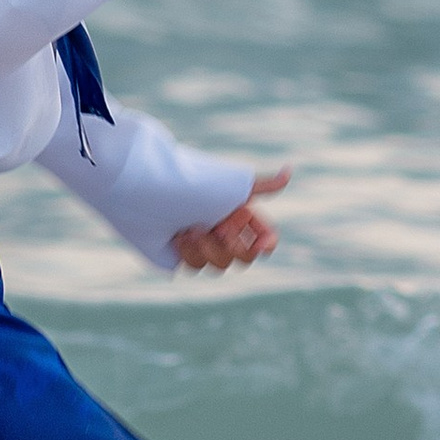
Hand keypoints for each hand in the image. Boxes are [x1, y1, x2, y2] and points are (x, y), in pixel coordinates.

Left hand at [171, 167, 289, 273]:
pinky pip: (193, 267)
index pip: (264, 238)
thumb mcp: (234, 184)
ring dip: (206, 250)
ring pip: (218, 266)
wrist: (149, 189)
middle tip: (216, 230)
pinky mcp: (178, 253)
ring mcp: (200, 241)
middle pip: (243, 258)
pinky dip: (187, 254)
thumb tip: (289, 171)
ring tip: (188, 231)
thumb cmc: (195, 184)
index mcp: (238, 212)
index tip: (259, 246)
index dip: (264, 245)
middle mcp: (221, 226)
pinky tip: (176, 236)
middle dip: (230, 246)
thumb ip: (265, 186)